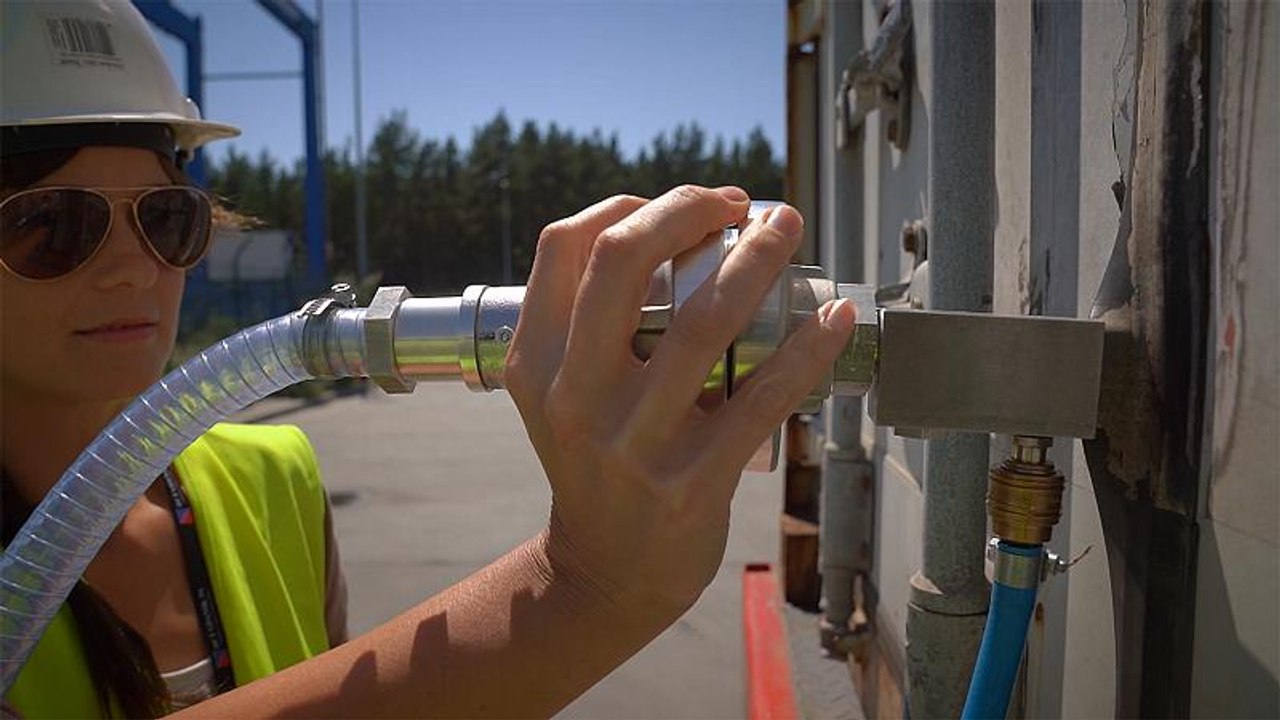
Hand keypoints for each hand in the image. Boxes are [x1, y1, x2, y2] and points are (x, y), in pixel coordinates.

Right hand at [504, 185, 854, 620]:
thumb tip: (675, 233)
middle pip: (621, 260)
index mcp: (536, 362)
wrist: (605, 573)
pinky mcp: (692, 482)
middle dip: (688, 208)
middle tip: (740, 204)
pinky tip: (832, 317)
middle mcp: (575, 395)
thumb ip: (589, 324)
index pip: (565, 246)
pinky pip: (761, 398)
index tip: (687, 207)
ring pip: (704, 320)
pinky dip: (806, 348)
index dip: (630, 203)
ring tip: (787, 229)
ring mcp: (632, 441)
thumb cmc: (599, 463)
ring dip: (757, 258)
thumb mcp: (561, 394)